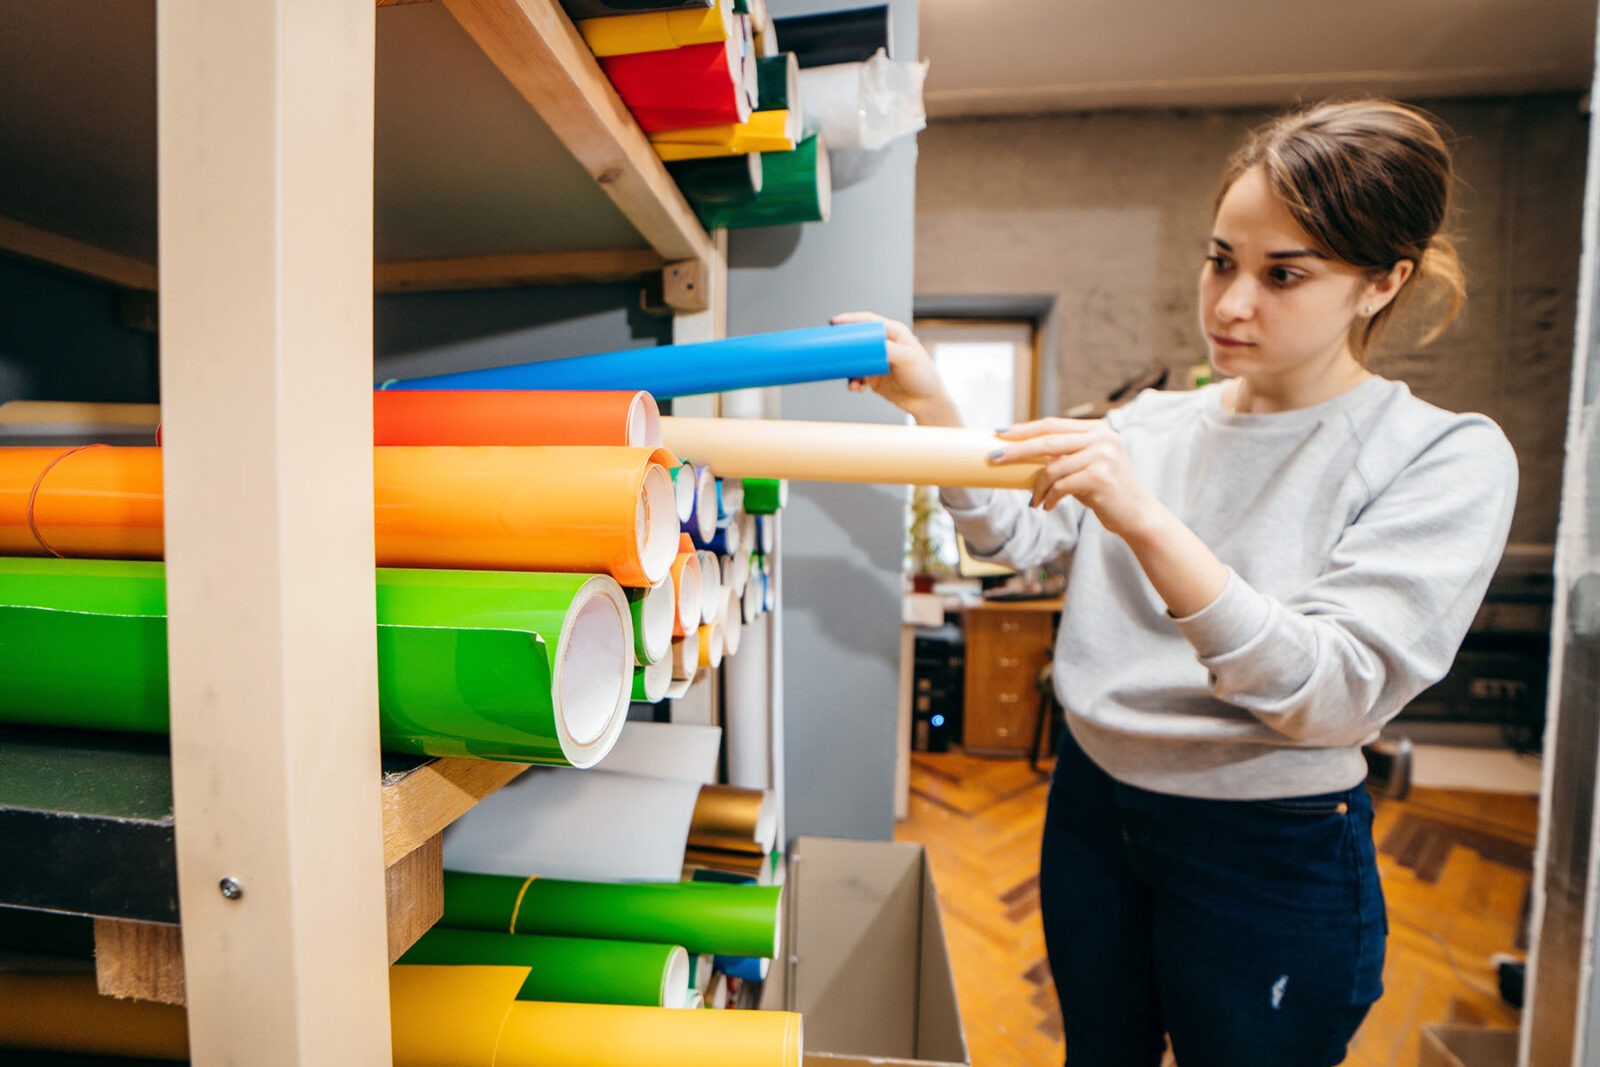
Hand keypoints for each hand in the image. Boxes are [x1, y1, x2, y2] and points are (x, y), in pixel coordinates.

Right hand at [831, 311, 960, 425]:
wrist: (926, 402)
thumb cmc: (924, 377)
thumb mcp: (907, 359)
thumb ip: (889, 349)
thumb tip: (869, 344)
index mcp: (894, 333)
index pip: (869, 321)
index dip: (851, 320)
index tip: (835, 323)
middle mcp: (884, 344)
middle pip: (858, 338)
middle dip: (844, 344)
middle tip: (831, 348)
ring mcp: (877, 361)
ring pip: (854, 360)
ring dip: (848, 369)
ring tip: (852, 380)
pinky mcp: (873, 377)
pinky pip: (856, 376)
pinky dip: (853, 382)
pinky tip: (856, 388)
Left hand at [989, 418, 1162, 538]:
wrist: (1138, 516)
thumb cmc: (1106, 492)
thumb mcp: (1085, 467)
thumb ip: (1063, 457)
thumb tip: (1022, 454)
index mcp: (1096, 429)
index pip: (1052, 424)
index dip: (1023, 428)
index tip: (999, 433)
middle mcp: (1101, 438)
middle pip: (1047, 440)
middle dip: (1016, 450)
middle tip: (994, 457)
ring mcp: (1103, 456)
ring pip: (1052, 467)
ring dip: (1037, 486)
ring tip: (1034, 500)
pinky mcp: (1101, 477)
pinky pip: (1061, 486)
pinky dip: (1048, 498)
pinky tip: (1046, 506)